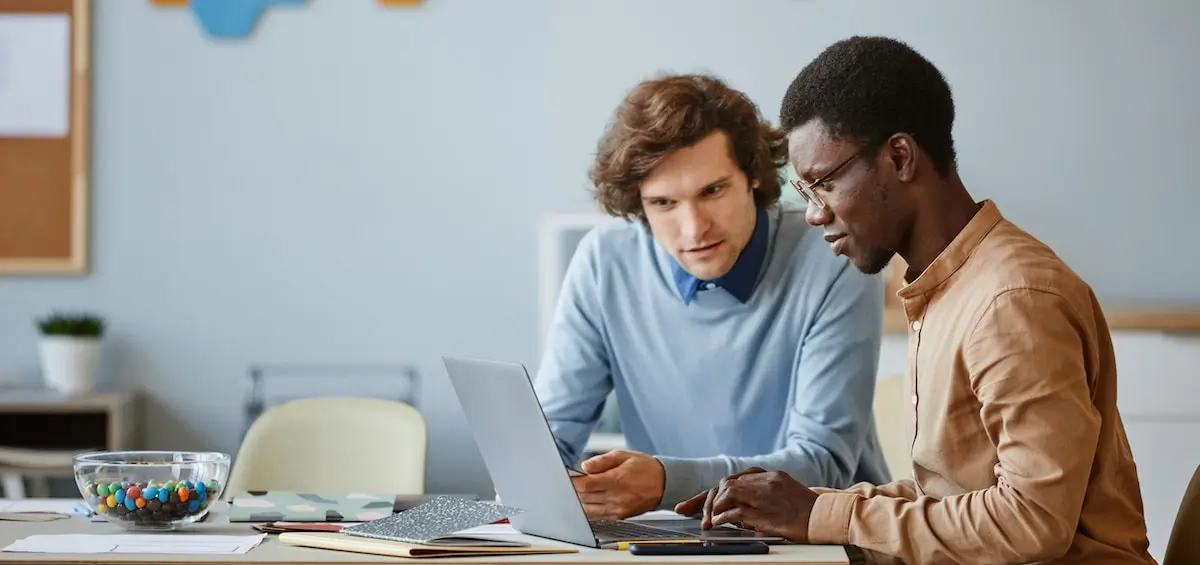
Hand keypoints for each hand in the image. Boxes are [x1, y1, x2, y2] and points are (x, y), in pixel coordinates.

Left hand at [571, 450, 664, 519]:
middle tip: (570, 483)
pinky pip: (597, 516)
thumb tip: (585, 466)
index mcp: (617, 480)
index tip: (567, 477)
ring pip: (588, 509)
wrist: (664, 484)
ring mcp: (618, 509)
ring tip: (578, 492)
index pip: (586, 484)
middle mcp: (616, 497)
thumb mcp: (624, 455)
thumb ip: (602, 460)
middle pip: (584, 497)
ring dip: (580, 501)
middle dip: (574, 490)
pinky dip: (589, 509)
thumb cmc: (644, 468)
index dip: (573, 481)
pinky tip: (588, 501)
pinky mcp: (619, 516)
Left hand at [674, 467, 816, 542]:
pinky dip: (721, 517)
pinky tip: (716, 523)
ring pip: (727, 493)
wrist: (826, 516)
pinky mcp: (764, 512)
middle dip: (706, 498)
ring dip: (713, 507)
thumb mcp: (784, 492)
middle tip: (690, 511)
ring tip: (708, 520)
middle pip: (726, 484)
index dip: (711, 492)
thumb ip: (762, 492)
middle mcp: (764, 481)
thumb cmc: (805, 509)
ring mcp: (764, 495)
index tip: (693, 504)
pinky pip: (734, 512)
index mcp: (769, 475)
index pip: (733, 480)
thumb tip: (738, 506)